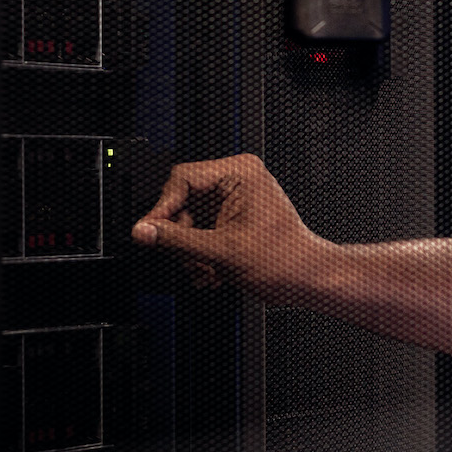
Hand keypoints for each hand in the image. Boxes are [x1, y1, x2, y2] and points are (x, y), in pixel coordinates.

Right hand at [130, 153, 336, 298]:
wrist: (307, 278)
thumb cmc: (285, 258)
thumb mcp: (221, 249)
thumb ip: (176, 239)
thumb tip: (144, 230)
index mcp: (240, 172)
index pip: (182, 178)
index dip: (163, 208)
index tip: (149, 232)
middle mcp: (238, 180)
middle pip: (182, 202)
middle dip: (184, 237)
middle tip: (190, 258)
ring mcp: (235, 200)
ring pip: (188, 221)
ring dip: (192, 252)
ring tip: (209, 269)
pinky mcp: (232, 219)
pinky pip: (200, 231)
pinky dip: (202, 254)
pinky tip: (216, 270)